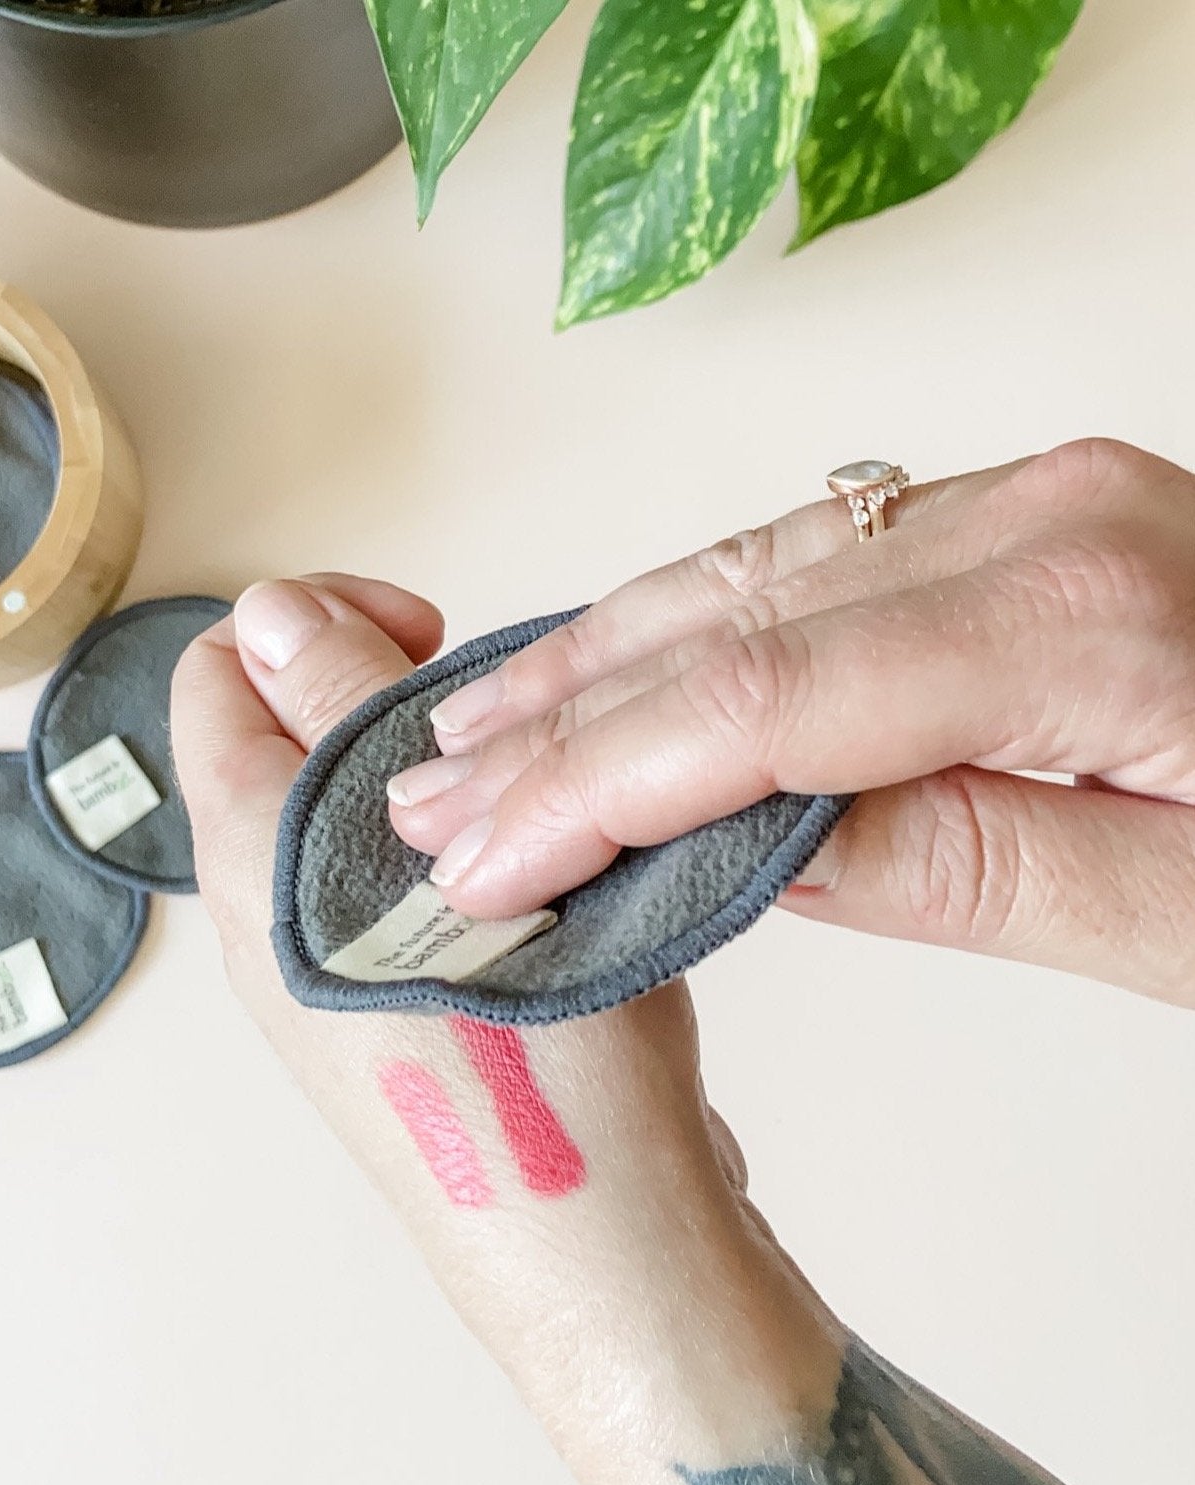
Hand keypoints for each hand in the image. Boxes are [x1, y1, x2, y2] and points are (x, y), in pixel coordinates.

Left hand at [170, 574, 845, 1484]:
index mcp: (248, 853)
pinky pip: (388, 878)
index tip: (427, 636)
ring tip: (529, 807)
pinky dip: (449, 842)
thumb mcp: (434, 845)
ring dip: (431, 772)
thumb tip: (263, 606)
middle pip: (283, 734)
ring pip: (347, 806)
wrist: (602, 1245)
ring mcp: (318, 970)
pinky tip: (539, 875)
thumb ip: (345, 713)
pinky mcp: (381, 1008)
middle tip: (494, 737)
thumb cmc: (536, 1047)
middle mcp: (260, 913)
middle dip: (386, 693)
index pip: (216, 670)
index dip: (317, 618)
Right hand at [386, 439, 1194, 1006]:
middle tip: (429, 800)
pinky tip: (602, 665)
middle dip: (554, 722)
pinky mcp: (1001, 523)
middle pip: (722, 621)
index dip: (591, 786)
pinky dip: (676, 626)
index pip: (761, 704)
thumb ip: (964, 866)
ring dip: (590, 663)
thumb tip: (753, 849)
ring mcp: (1012, 503)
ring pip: (739, 573)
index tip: (483, 861)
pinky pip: (794, 562)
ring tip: (473, 735)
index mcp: (1081, 612)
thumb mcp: (1192, 917)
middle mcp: (1031, 518)